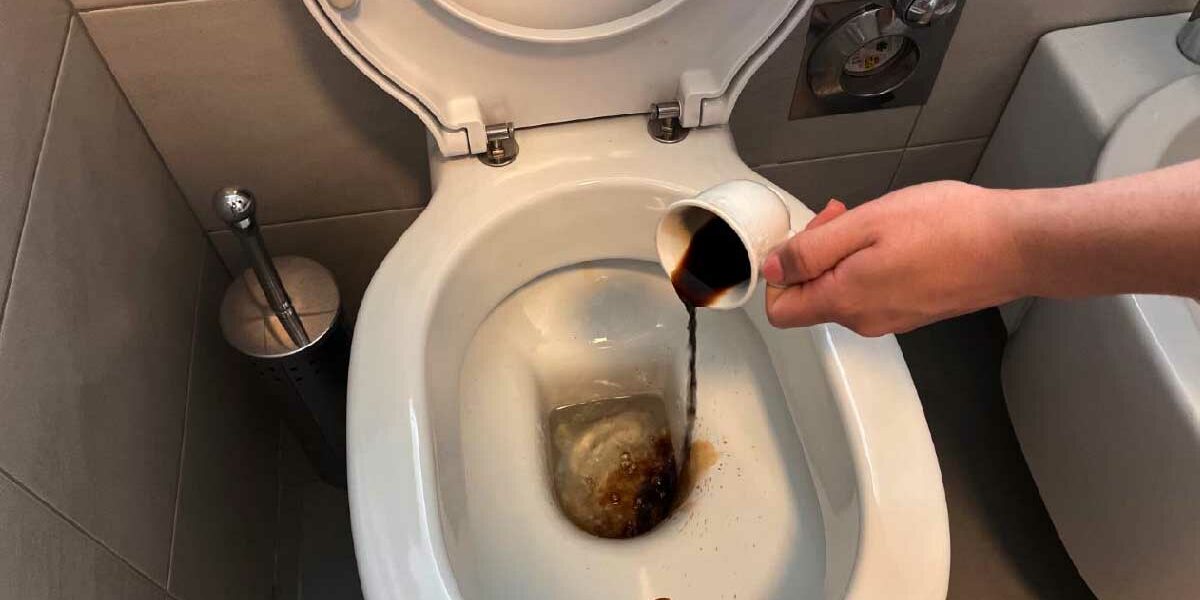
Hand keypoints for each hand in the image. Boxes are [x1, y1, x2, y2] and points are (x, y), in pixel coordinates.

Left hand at [762, 181, 1025, 335]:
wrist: (1016, 245)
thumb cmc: (949, 228)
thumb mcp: (865, 224)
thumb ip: (810, 251)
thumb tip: (772, 270)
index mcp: (845, 302)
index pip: (780, 310)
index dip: (779, 272)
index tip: (802, 237)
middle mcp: (863, 320)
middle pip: (811, 296)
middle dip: (814, 254)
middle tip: (840, 215)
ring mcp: (890, 318)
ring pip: (843, 289)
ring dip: (845, 253)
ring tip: (874, 219)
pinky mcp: (913, 310)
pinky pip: (872, 289)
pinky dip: (870, 262)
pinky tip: (896, 235)